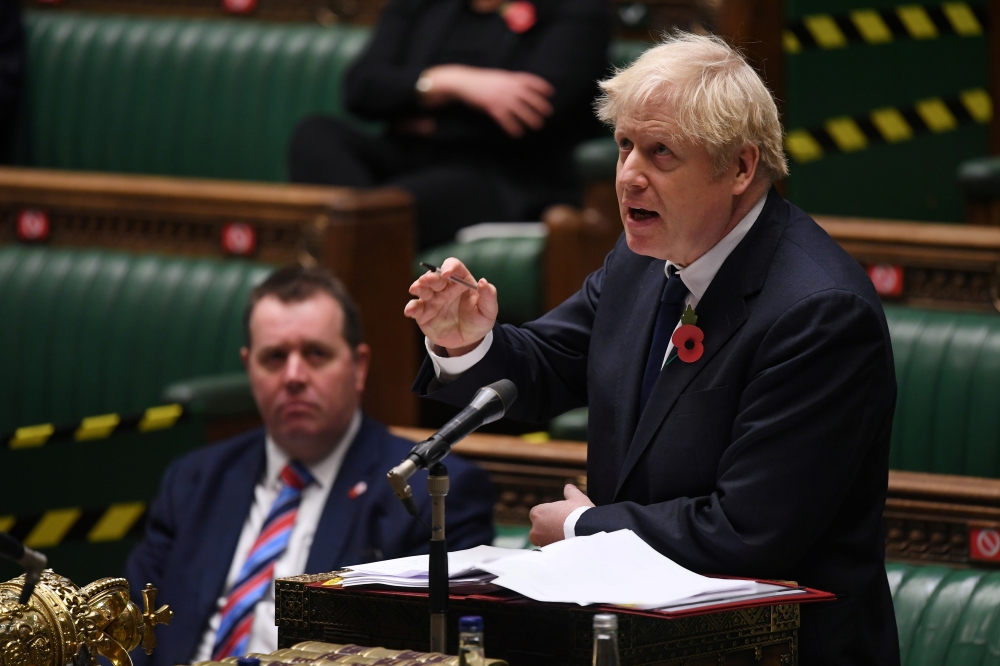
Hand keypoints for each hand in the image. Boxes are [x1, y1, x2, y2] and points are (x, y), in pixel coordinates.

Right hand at [404, 257, 498, 353]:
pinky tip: (411, 311)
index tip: (447, 274)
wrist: (468, 341)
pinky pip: (415, 308)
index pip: (453, 267)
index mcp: (460, 281)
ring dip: (418, 287)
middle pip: (435, 276)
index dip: (449, 267)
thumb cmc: (479, 321)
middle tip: (426, 280)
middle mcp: (444, 287)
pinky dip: (411, 308)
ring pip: (422, 289)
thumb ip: (489, 296)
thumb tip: (483, 282)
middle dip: (429, 277)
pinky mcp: (424, 314)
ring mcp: (433, 300)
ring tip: (415, 289)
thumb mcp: (489, 311)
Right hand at [419, 65, 553, 137]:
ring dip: (531, 119)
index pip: (531, 81)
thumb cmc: (481, 81)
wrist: (464, 82)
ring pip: (521, 110)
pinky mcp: (493, 108)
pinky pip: (506, 120)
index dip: (542, 87)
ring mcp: (501, 98)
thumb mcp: (498, 76)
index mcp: (510, 78)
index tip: (551, 93)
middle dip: (540, 106)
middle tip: (548, 114)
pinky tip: (518, 134)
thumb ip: (511, 81)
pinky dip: (513, 128)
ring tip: (538, 126)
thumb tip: (523, 88)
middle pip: (530, 97)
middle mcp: (508, 87)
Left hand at [528, 484, 594, 546]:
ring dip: (551, 540)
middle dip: (546, 530)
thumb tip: (568, 487)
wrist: (588, 532)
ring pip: (543, 542)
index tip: (559, 516)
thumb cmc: (580, 514)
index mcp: (538, 513)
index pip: (537, 514)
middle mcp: (536, 529)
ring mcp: (541, 543)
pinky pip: (551, 552)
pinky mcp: (549, 554)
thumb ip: (570, 492)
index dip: (548, 515)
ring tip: (567, 539)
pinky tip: (569, 548)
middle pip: (537, 530)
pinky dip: (557, 550)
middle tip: (562, 529)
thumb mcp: (577, 498)